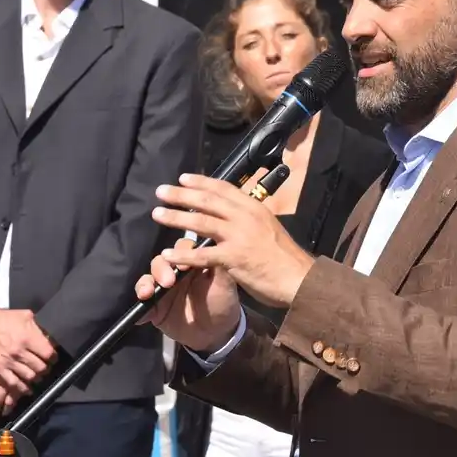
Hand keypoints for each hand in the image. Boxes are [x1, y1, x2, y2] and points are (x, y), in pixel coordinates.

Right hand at [0, 307, 55, 399]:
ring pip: (30, 377)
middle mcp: (19, 351)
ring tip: (37, 374)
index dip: (53, 357)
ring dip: (36, 377)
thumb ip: (39, 327)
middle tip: (46, 367)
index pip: (48, 354)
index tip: (53, 358)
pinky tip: (27, 387)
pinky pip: (14, 383)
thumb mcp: (25, 316)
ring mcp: (8, 361)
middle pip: (41, 367)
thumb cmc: (4, 318)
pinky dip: (22, 388)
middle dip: (46, 368)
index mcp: (27, 337)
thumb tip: (49, 337)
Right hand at [133, 237, 242, 352]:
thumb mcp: (225, 283)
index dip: (180, 252)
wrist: (216, 332)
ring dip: (145, 284)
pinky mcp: (155, 308)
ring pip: (148, 279)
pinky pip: (143, 305)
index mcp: (192, 261)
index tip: (185, 265)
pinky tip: (141, 316)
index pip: (182, 248)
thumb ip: (218, 266)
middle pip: (161, 261)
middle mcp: (174, 271)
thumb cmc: (222, 301)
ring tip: (147, 294)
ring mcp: (162, 289)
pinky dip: (140, 309)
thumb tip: (213, 248)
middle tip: (168, 282)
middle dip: (161, 269)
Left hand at [148, 174, 315, 309]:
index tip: (183, 177)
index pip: (224, 188)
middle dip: (181, 194)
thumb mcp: (269, 228)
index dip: (201, 181)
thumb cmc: (285, 257)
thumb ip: (250, 219)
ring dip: (176, 217)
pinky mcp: (234, 258)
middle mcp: (245, 217)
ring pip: (201, 222)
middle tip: (160, 191)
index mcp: (254, 208)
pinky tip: (167, 254)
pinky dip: (183, 254)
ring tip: (157, 214)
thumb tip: (234, 213)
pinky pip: (203, 255)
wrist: (300, 278)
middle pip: (207, 201)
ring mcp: (239, 237)